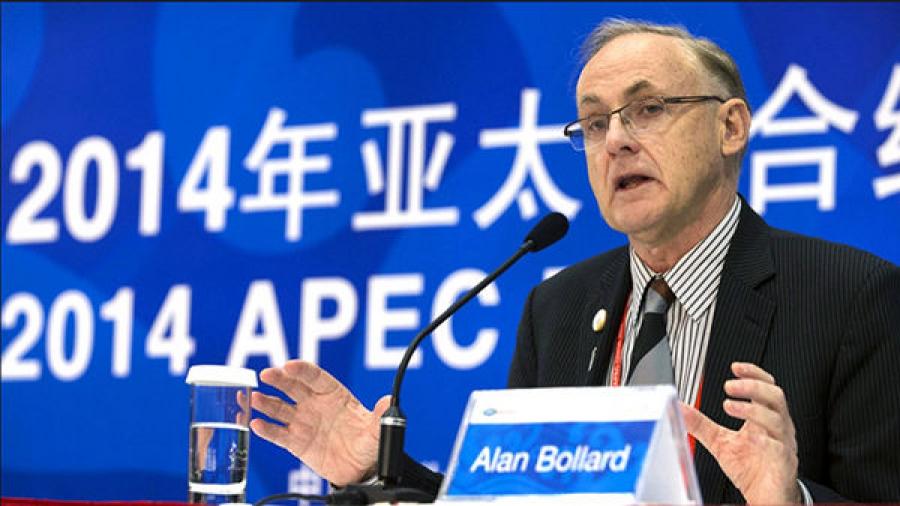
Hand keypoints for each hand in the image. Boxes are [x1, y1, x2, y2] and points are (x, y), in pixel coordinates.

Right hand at [249, 360, 390, 485]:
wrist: (360, 469)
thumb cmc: (367, 441)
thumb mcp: (376, 429)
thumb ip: (379, 416)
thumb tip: (388, 401)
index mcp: (333, 395)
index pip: (316, 377)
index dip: (302, 370)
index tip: (289, 365)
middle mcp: (314, 405)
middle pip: (293, 387)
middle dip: (278, 379)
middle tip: (265, 374)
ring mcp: (303, 422)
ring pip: (280, 408)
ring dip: (265, 403)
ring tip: (252, 398)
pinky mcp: (296, 442)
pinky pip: (278, 433)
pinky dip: (266, 429)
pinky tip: (255, 424)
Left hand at [681, 362, 800, 503]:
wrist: (766, 497)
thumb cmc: (750, 469)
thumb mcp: (719, 442)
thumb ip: (700, 424)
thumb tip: (680, 408)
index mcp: (763, 418)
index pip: (766, 387)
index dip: (754, 374)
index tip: (736, 367)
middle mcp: (776, 428)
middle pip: (775, 396)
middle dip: (753, 386)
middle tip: (729, 385)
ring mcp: (782, 444)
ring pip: (777, 418)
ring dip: (752, 409)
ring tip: (729, 405)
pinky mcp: (784, 463)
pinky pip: (779, 447)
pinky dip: (765, 440)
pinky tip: (751, 437)